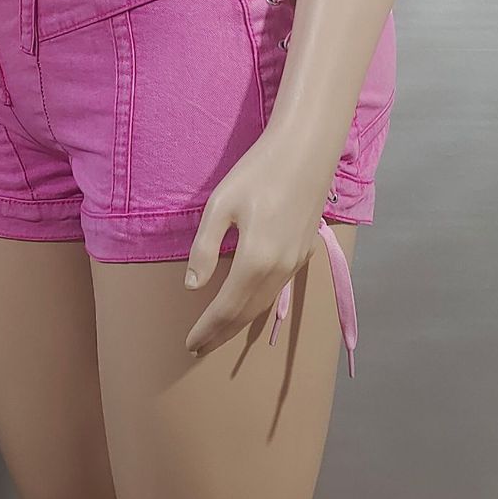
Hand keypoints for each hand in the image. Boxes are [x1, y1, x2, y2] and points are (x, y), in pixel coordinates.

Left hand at [182, 130, 333, 359]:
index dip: (207, 329)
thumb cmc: (258, 171)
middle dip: (222, 333)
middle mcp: (279, 269)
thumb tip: (192, 286)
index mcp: (255, 260)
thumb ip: (204, 249)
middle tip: (199, 347)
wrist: (307, 151)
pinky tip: (245, 304)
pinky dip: (257, 305)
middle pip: (247, 313)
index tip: (190, 343)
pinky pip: (276, 290)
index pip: (226, 307)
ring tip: (218, 333)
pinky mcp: (304, 254)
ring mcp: (295, 263)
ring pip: (264, 304)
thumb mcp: (220, 205)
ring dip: (240, 322)